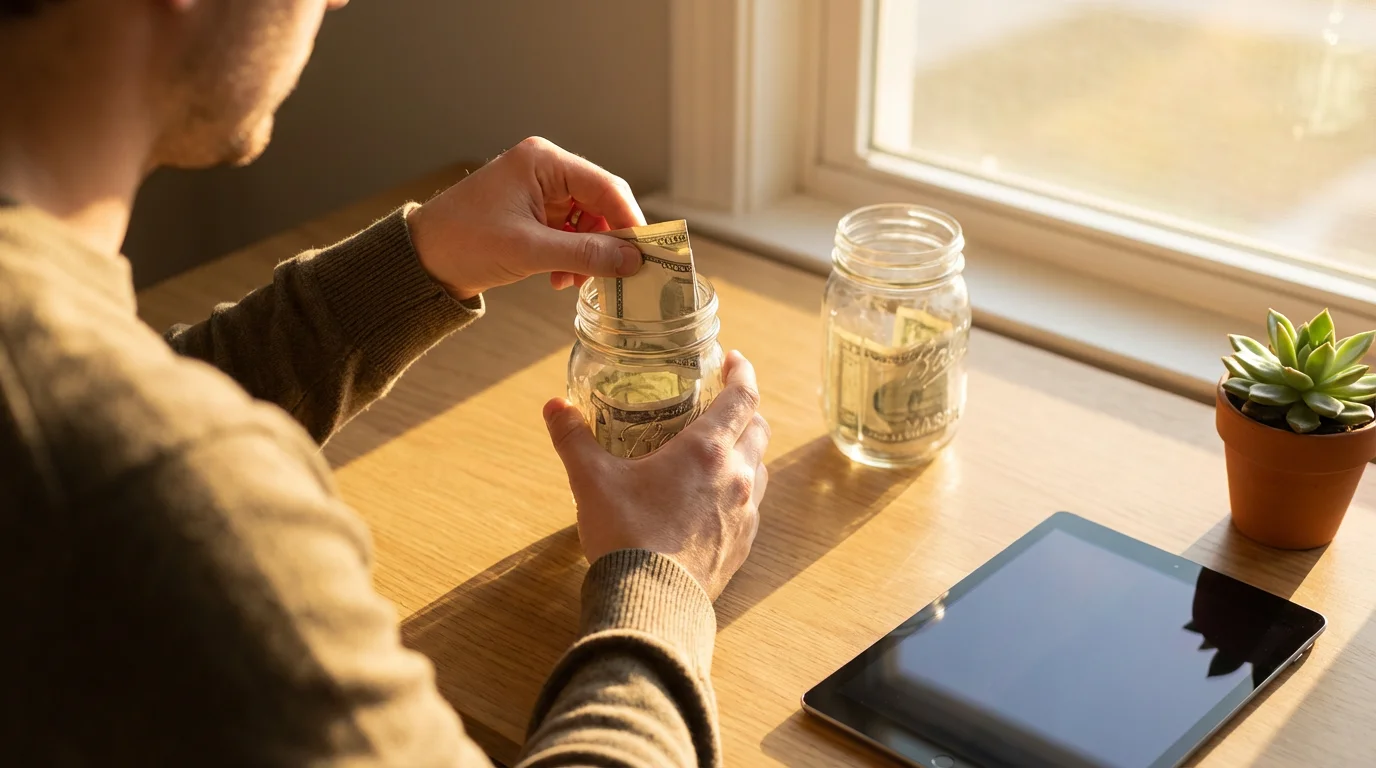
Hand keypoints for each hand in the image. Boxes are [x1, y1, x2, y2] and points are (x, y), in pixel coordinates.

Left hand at [406, 136, 646, 299]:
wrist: (421, 259)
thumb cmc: (464, 242)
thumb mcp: (530, 251)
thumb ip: (586, 255)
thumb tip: (633, 261)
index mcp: (544, 162)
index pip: (607, 186)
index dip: (631, 221)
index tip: (647, 254)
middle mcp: (546, 169)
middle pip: (601, 203)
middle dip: (608, 242)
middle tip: (616, 274)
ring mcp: (540, 191)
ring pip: (588, 221)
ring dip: (587, 254)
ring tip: (572, 280)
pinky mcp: (533, 212)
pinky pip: (570, 232)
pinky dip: (571, 256)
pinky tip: (558, 278)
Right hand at [543, 352, 769, 598]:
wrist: (651, 604)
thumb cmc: (625, 536)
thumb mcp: (592, 481)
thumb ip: (574, 439)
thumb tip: (554, 407)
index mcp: (707, 451)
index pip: (743, 397)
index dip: (743, 373)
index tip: (735, 360)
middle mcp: (736, 477)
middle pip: (758, 429)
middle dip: (744, 409)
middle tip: (721, 401)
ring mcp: (745, 514)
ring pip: (758, 467)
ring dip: (745, 450)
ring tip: (717, 449)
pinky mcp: (742, 546)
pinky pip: (750, 507)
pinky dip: (738, 491)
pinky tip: (712, 499)